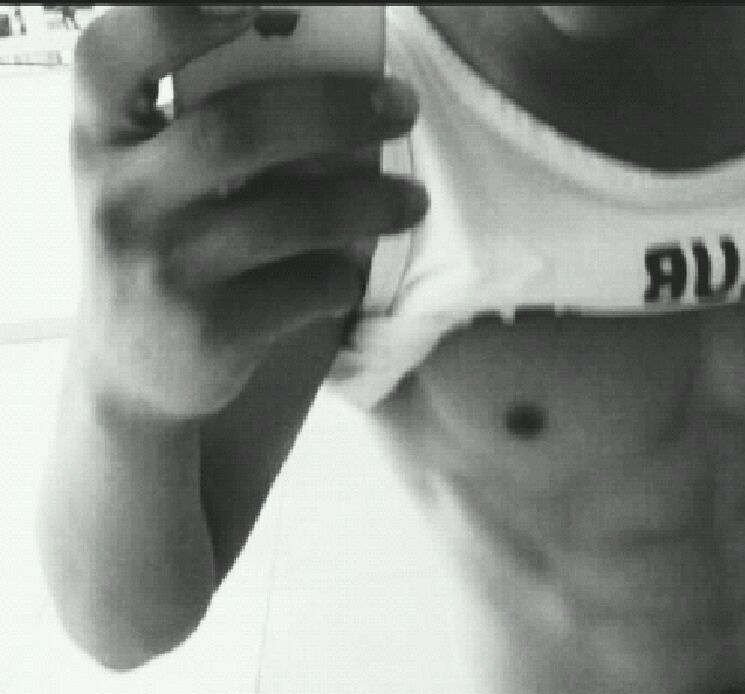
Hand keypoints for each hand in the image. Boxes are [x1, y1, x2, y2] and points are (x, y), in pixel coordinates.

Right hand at [70, 5, 425, 419]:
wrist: (140, 373)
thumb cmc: (166, 251)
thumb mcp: (155, 182)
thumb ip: (205, 127)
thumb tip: (335, 82)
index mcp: (99, 139)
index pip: (112, 57)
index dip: (176, 20)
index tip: (256, 4)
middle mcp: (118, 199)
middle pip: (238, 130)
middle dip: (338, 111)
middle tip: (403, 106)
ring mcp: (161, 268)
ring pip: (289, 215)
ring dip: (369, 202)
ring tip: (412, 201)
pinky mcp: (210, 330)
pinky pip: (308, 286)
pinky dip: (346, 275)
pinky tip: (354, 273)